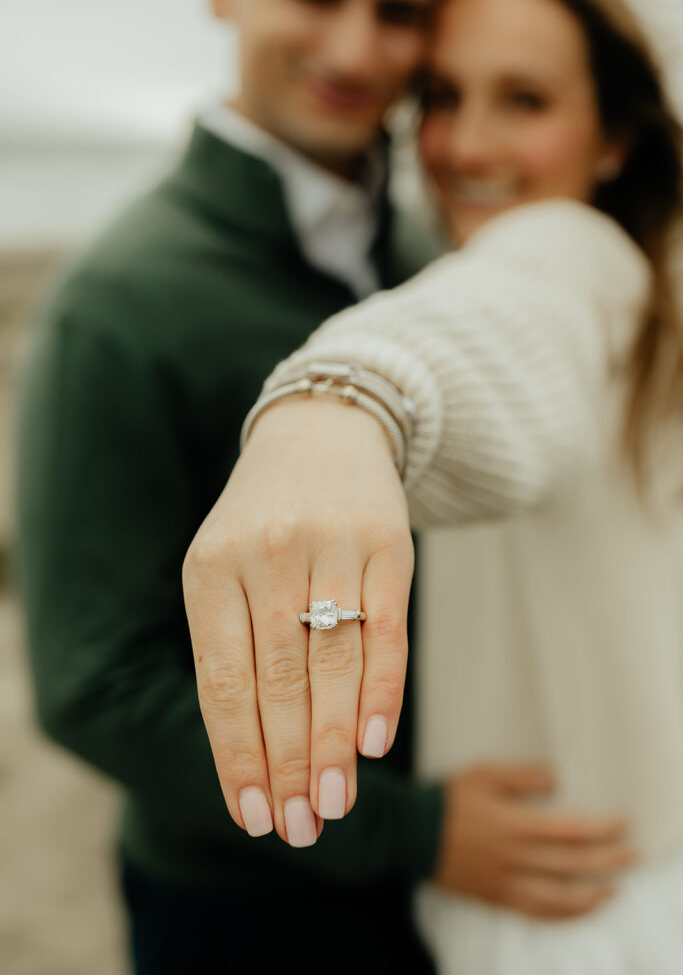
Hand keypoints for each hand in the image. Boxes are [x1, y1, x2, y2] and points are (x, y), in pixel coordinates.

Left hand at [183, 397, 413, 846]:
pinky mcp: (386, 542)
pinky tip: (375, 742)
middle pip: (279, 681)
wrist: (318, 435)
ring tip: (334, 804)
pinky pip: (387, 627)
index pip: (223, 681)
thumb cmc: (264, 524)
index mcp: (211, 569)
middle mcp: (267, 555)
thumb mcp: (224, 568)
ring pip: (333, 662)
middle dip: (288, 764)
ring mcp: (330, 545)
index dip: (237, 755)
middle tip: (301, 827)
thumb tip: (255, 754)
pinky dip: (382, 690)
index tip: (252, 816)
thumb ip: (232, 647)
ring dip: (333, 743)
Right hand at [434, 764, 636, 918]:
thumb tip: (555, 780)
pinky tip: (575, 909)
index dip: (600, 829)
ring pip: (558, 899)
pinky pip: (535, 914)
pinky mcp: (495, 897)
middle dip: (607, 861)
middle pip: (571, 865)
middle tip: (631, 856)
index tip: (621, 824)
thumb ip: (522, 776)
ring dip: (590, 897)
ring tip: (611, 891)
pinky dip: (560, 915)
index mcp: (514, 824)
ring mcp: (505, 882)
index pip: (569, 830)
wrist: (411, 833)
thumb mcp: (484, 774)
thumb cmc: (448, 799)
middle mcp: (514, 858)